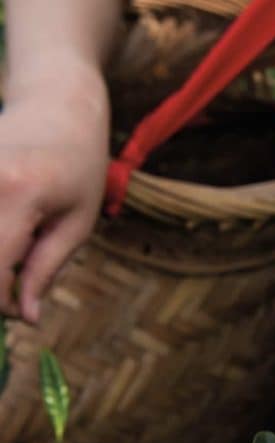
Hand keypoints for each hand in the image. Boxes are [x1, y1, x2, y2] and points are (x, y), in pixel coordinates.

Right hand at [0, 75, 109, 321]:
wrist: (57, 104)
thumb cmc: (79, 165)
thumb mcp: (77, 222)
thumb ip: (46, 270)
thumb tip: (25, 318)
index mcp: (14, 194)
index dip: (2, 305)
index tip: (20, 312)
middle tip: (13, 293)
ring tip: (11, 255)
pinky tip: (5, 238)